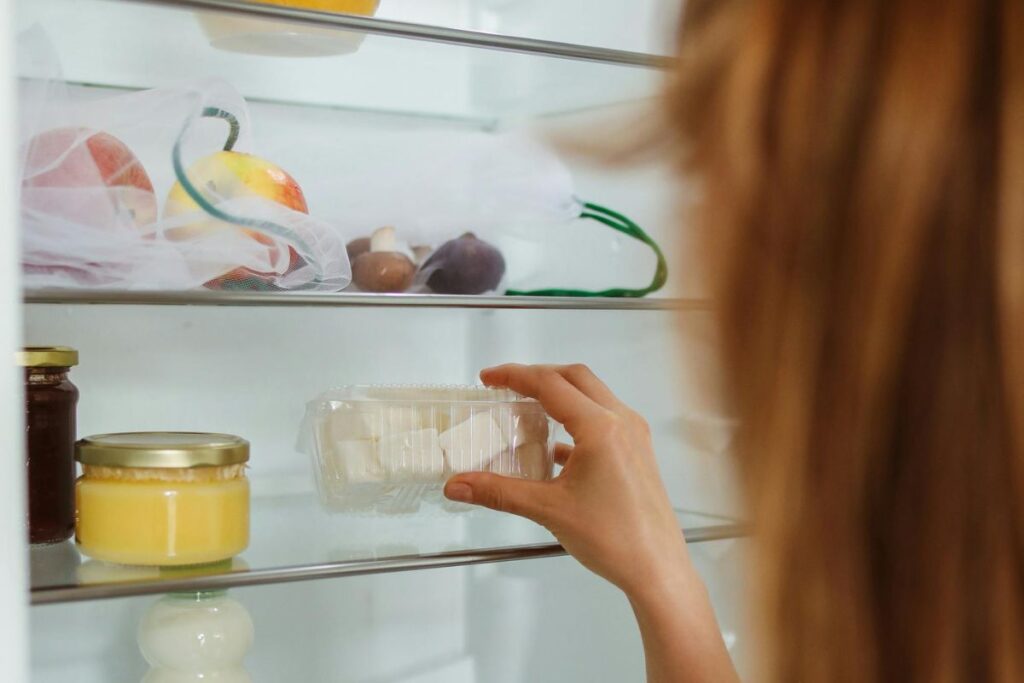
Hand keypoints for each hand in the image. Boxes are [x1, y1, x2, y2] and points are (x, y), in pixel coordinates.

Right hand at [444, 363, 691, 596]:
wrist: (657, 569)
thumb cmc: (613, 538)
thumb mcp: (548, 510)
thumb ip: (499, 492)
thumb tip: (458, 485)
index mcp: (601, 428)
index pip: (550, 385)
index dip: (515, 376)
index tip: (488, 378)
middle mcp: (622, 422)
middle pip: (575, 378)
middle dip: (538, 376)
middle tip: (506, 386)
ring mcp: (634, 435)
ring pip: (593, 395)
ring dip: (560, 393)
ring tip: (528, 407)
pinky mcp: (638, 452)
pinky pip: (604, 419)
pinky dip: (576, 420)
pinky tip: (555, 447)